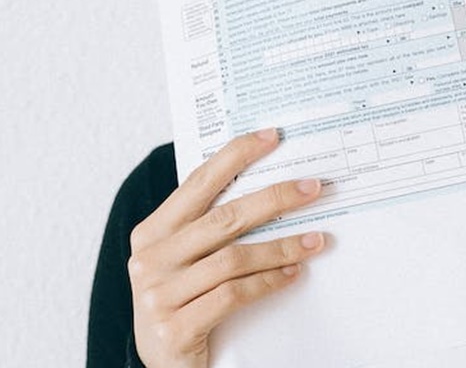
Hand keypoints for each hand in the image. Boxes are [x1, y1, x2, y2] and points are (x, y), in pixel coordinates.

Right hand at [128, 128, 325, 367]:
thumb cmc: (182, 304)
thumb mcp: (183, 262)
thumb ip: (208, 229)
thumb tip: (267, 188)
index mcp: (151, 232)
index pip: (198, 183)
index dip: (236, 156)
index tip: (272, 137)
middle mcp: (150, 259)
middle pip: (224, 218)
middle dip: (275, 199)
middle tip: (313, 188)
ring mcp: (159, 295)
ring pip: (234, 259)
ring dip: (282, 247)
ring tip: (315, 241)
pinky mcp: (175, 327)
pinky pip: (233, 295)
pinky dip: (269, 282)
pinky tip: (293, 275)